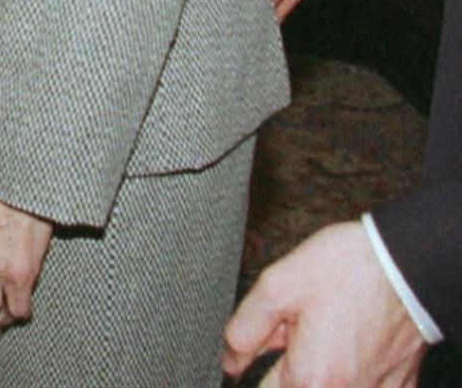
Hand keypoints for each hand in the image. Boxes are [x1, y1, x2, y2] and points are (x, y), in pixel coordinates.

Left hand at [222, 220, 426, 384]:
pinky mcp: (399, 386)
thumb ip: (246, 329)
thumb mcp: (277, 286)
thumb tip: (230, 361)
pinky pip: (363, 386)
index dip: (252, 370)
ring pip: (327, 387)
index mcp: (310, 378)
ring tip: (324, 332)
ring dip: (316, 368)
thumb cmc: (346, 269)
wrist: (408, 263)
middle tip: (294, 330)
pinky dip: (350, 371)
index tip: (261, 348)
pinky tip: (350, 341)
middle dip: (286, 367)